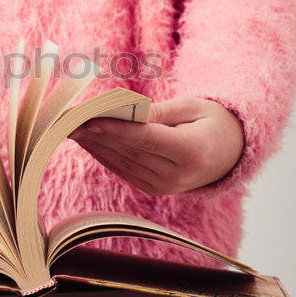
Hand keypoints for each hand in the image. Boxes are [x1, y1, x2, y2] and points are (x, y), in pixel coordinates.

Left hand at [69, 97, 244, 195]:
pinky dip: (102, 153)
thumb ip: (158, 112)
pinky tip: (85, 139)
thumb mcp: (191, 107)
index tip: (88, 121)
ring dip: (93, 144)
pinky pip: (123, 169)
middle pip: (129, 151)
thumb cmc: (210, 121)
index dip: (116, 130)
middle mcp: (177, 175)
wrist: (229, 153)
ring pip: (121, 162)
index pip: (146, 139)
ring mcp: (165, 187)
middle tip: (66, 119)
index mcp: (192, 151)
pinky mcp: (154, 189)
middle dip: (96, 134)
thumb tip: (125, 112)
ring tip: (68, 126)